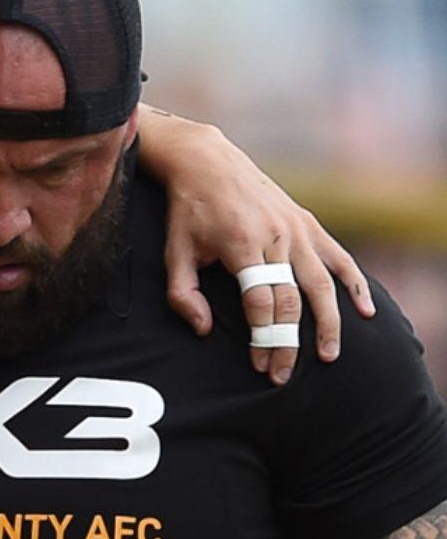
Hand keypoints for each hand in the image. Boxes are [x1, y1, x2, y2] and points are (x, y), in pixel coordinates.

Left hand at [146, 111, 374, 384]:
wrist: (208, 163)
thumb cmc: (187, 212)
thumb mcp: (173, 252)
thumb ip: (183, 294)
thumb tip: (204, 330)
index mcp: (241, 245)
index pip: (260, 302)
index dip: (262, 337)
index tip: (260, 365)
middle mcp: (275, 238)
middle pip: (291, 300)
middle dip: (288, 343)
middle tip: (283, 375)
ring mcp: (296, 230)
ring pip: (321, 284)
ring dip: (328, 323)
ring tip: (328, 355)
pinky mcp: (307, 223)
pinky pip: (338, 257)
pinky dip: (354, 284)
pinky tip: (364, 311)